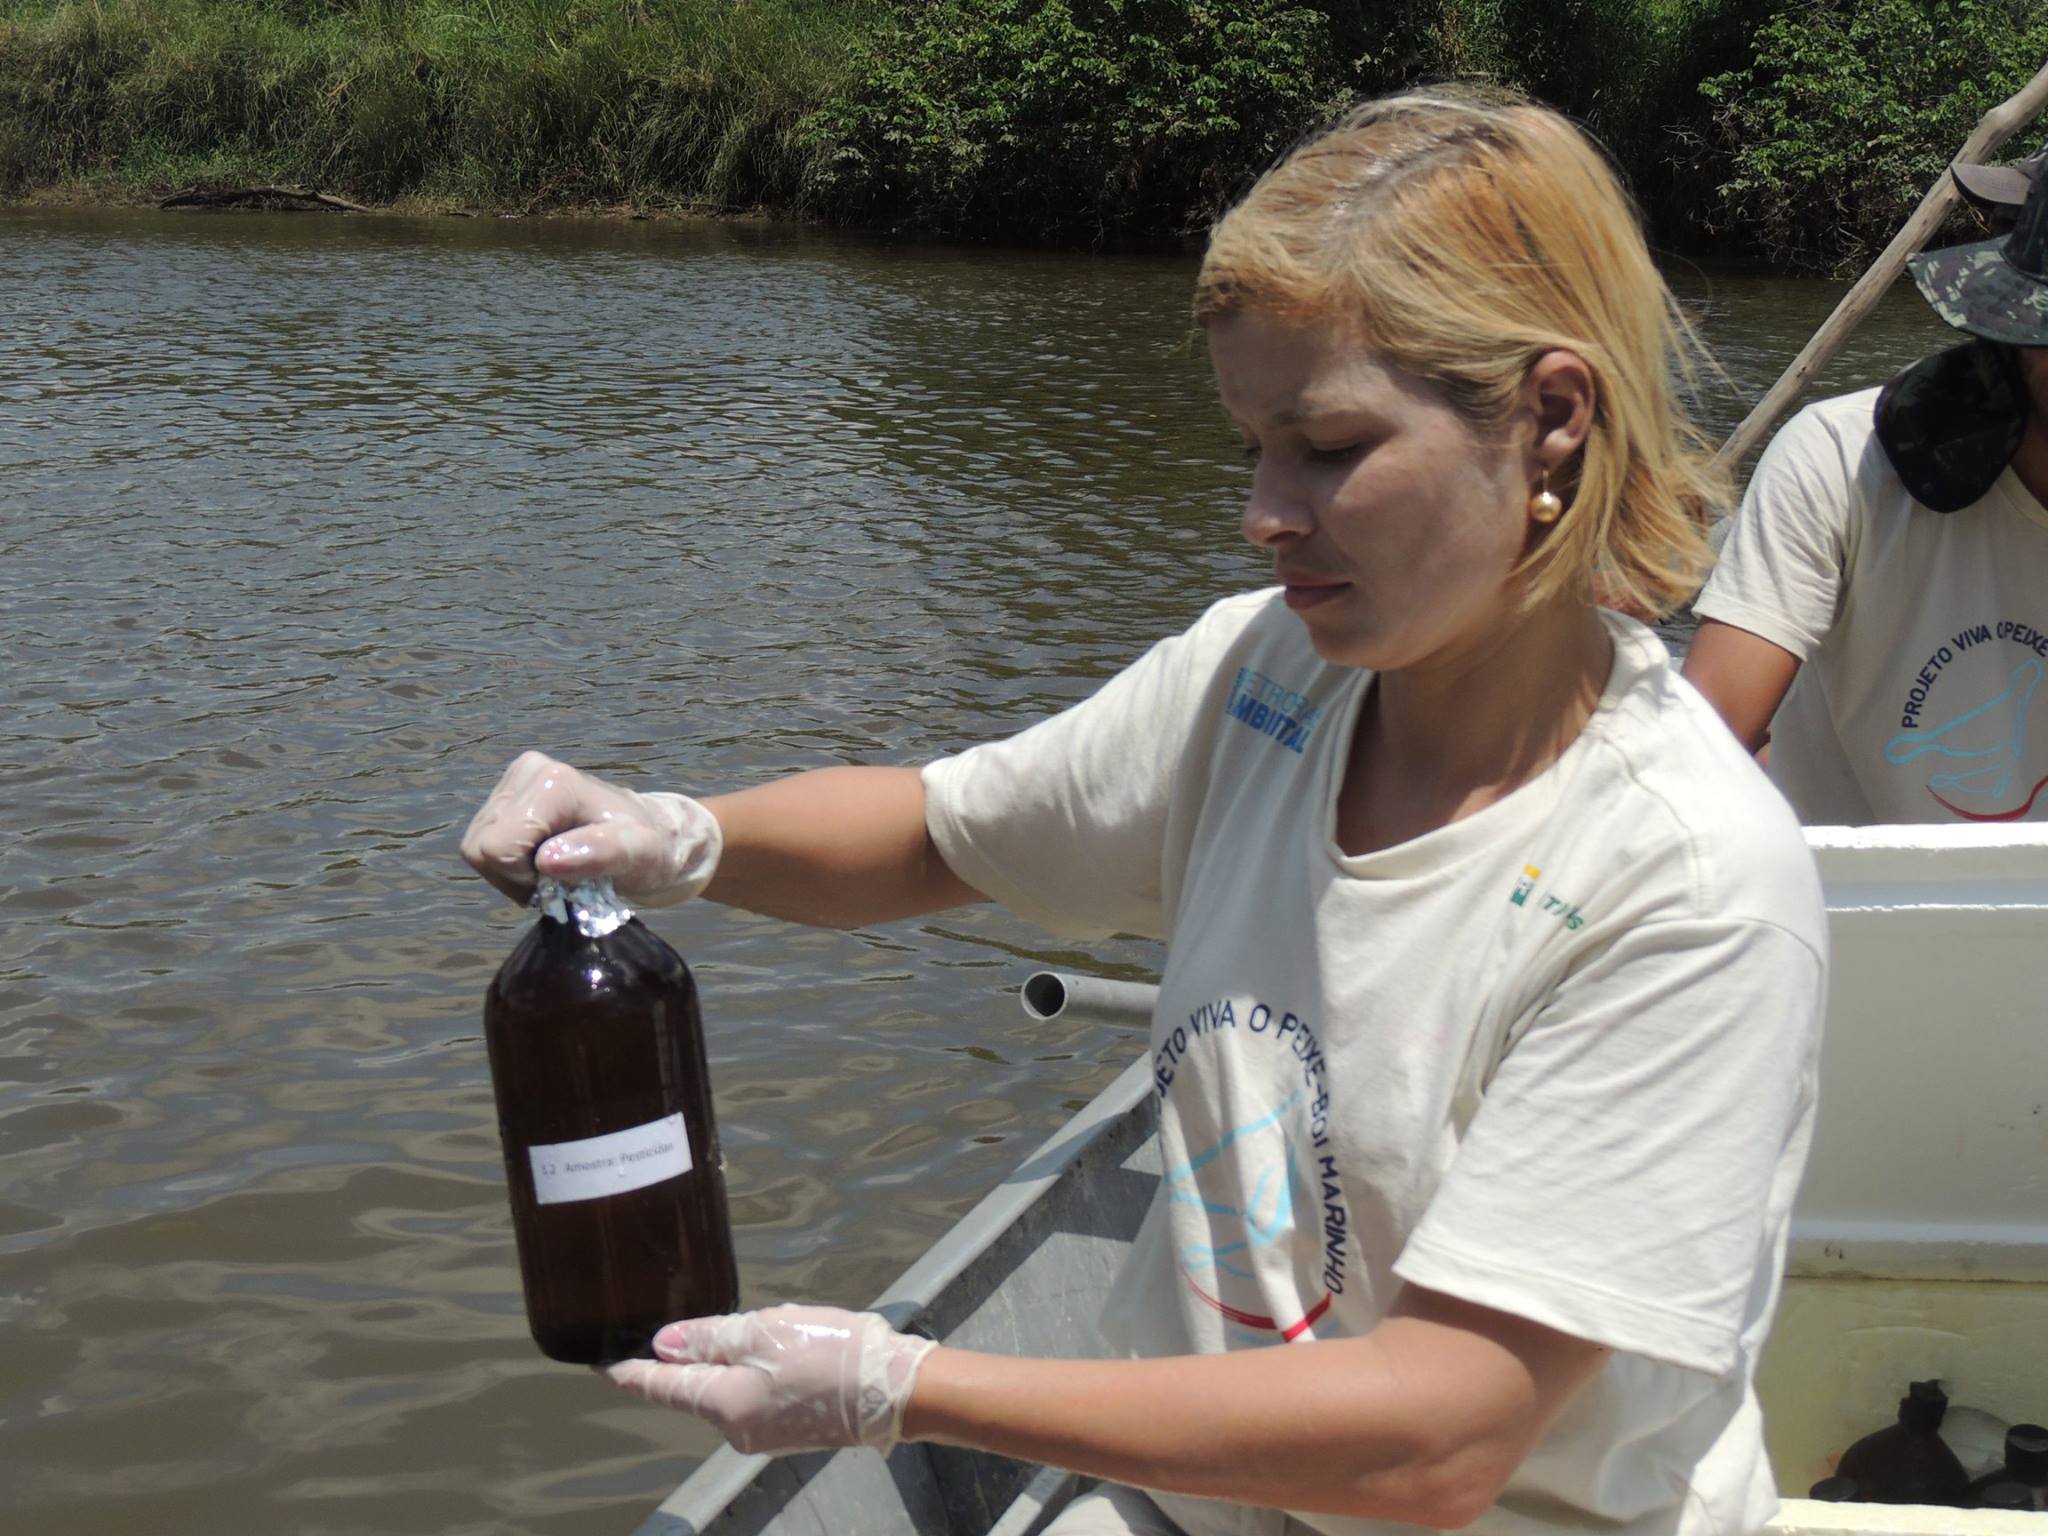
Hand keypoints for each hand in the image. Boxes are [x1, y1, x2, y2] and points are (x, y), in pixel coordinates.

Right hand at [460, 751, 721, 906]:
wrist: (657, 835)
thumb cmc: (652, 848)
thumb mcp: (640, 856)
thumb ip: (600, 854)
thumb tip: (547, 860)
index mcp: (551, 782)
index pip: (497, 848)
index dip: (522, 877)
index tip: (564, 880)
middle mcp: (526, 772)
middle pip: (481, 848)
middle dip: (515, 875)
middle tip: (560, 879)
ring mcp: (514, 780)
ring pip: (478, 848)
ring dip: (512, 872)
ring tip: (556, 870)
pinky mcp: (509, 795)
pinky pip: (485, 843)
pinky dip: (511, 865)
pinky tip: (545, 862)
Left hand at [604, 1305, 936, 1455]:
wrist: (895, 1390)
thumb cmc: (831, 1353)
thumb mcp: (765, 1331)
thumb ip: (710, 1337)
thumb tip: (663, 1345)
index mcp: (724, 1405)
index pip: (659, 1387)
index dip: (628, 1372)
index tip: (600, 1362)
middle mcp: (736, 1429)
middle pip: (693, 1389)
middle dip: (685, 1356)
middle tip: (680, 1318)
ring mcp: (763, 1433)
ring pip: (724, 1389)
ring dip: (723, 1360)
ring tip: (745, 1326)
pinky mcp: (788, 1428)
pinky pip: (751, 1395)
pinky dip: (750, 1371)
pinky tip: (773, 1347)